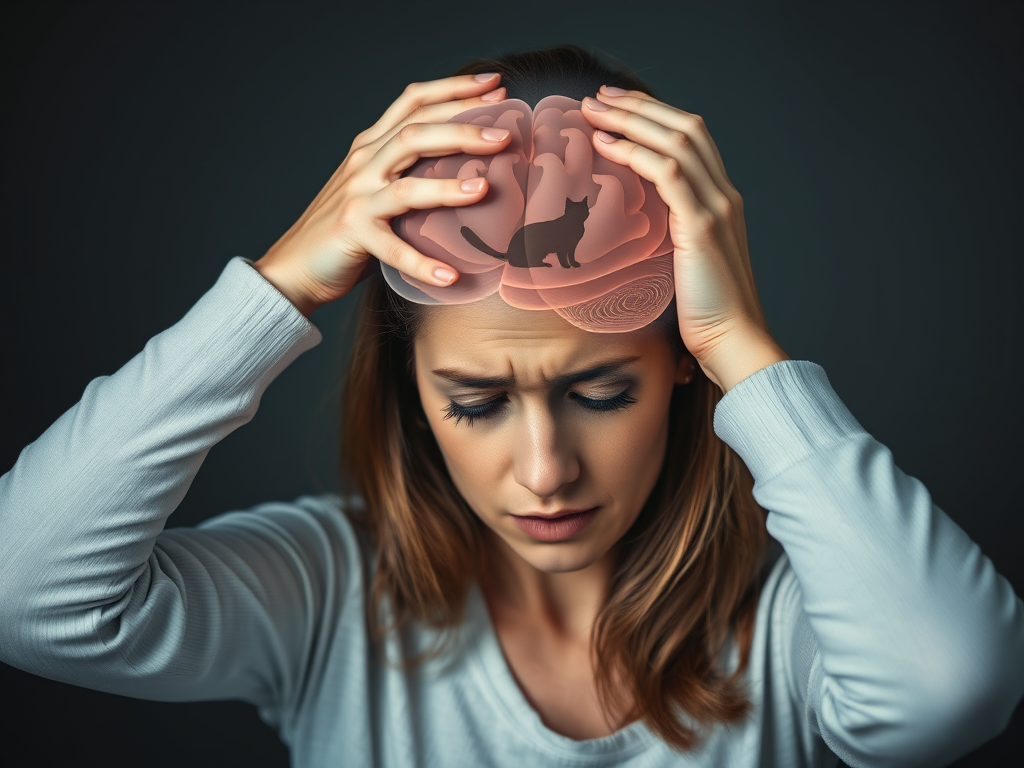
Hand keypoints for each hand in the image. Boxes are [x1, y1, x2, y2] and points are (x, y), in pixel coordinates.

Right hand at [252, 73, 511, 316]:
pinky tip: (450, 276)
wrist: (296, 265)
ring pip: (406, 185)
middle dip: (462, 128)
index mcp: (372, 146)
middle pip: (415, 133)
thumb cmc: (349, 228)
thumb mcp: (378, 186)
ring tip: (485, 190)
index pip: (413, 102)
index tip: (495, 84)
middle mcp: (363, 164)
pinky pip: (393, 249)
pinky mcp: (354, 235)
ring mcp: (357, 198)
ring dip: (448, 188)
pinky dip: (422, 263)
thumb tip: (474, 168)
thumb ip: (411, 170)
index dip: (453, 88)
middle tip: (505, 133)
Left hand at [581, 86, 788, 392]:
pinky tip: (607, 146)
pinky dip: (636, 153)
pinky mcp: (702, 227)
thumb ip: (669, 239)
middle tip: (599, 97)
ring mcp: (717, 208)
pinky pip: (669, 174)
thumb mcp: (686, 267)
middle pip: (686, 128)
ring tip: (595, 112)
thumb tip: (632, 232)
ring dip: (633, 121)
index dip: (655, 117)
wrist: (734, 343)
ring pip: (677, 142)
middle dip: (640, 107)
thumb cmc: (706, 317)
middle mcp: (724, 196)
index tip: (617, 109)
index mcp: (722, 202)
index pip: (692, 140)